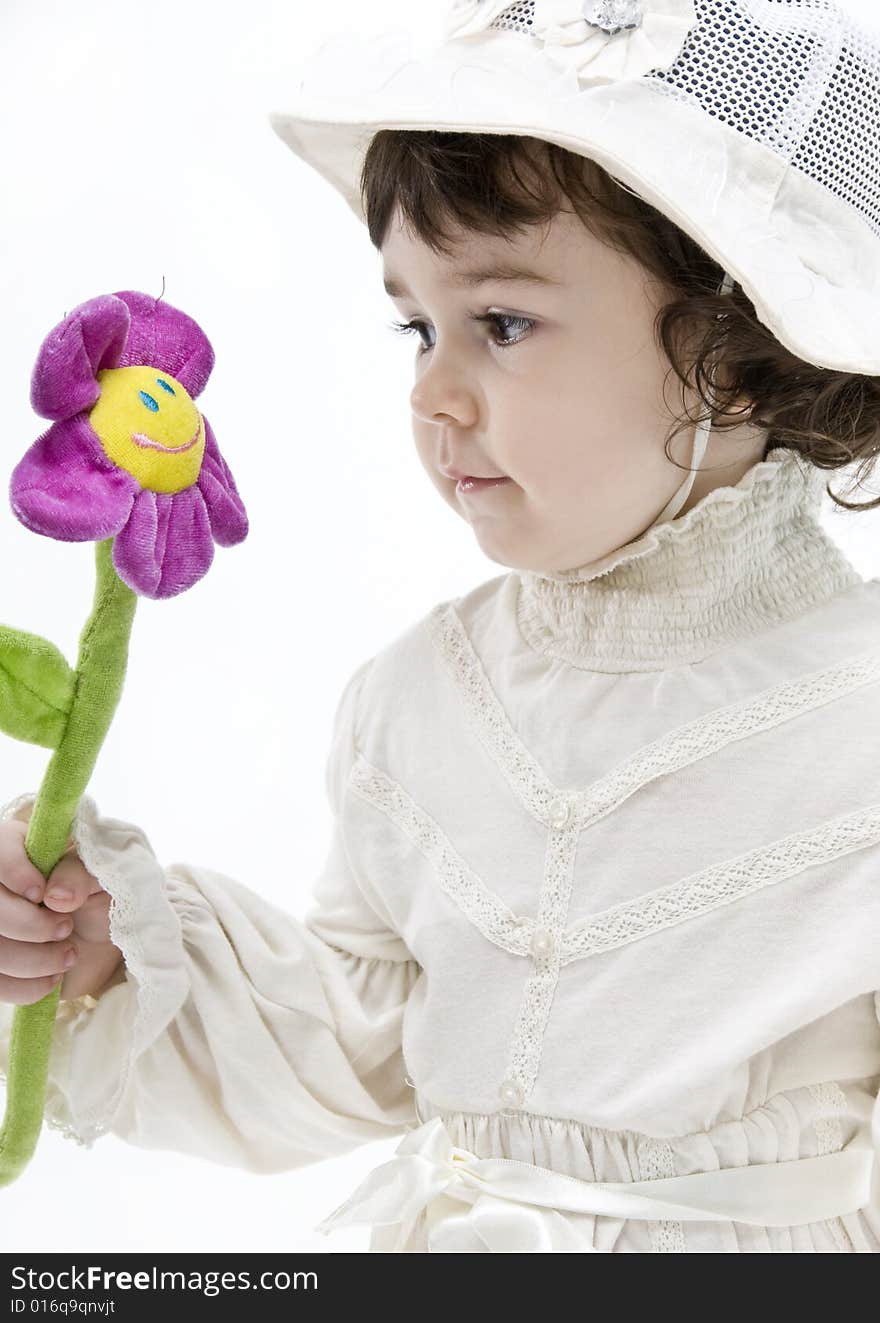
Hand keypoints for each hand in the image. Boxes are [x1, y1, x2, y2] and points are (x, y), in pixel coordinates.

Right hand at [0, 807, 123, 1003]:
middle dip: (29, 925)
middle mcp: (2, 888)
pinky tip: (53, 977)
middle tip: (65, 928)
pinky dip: (28, 986)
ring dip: (33, 959)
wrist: (109, 939)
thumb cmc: (102, 895)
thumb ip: (80, 873)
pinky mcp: (1, 965)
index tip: (42, 894)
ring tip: (68, 954)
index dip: (15, 873)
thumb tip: (54, 896)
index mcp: (20, 850)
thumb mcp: (102, 875)